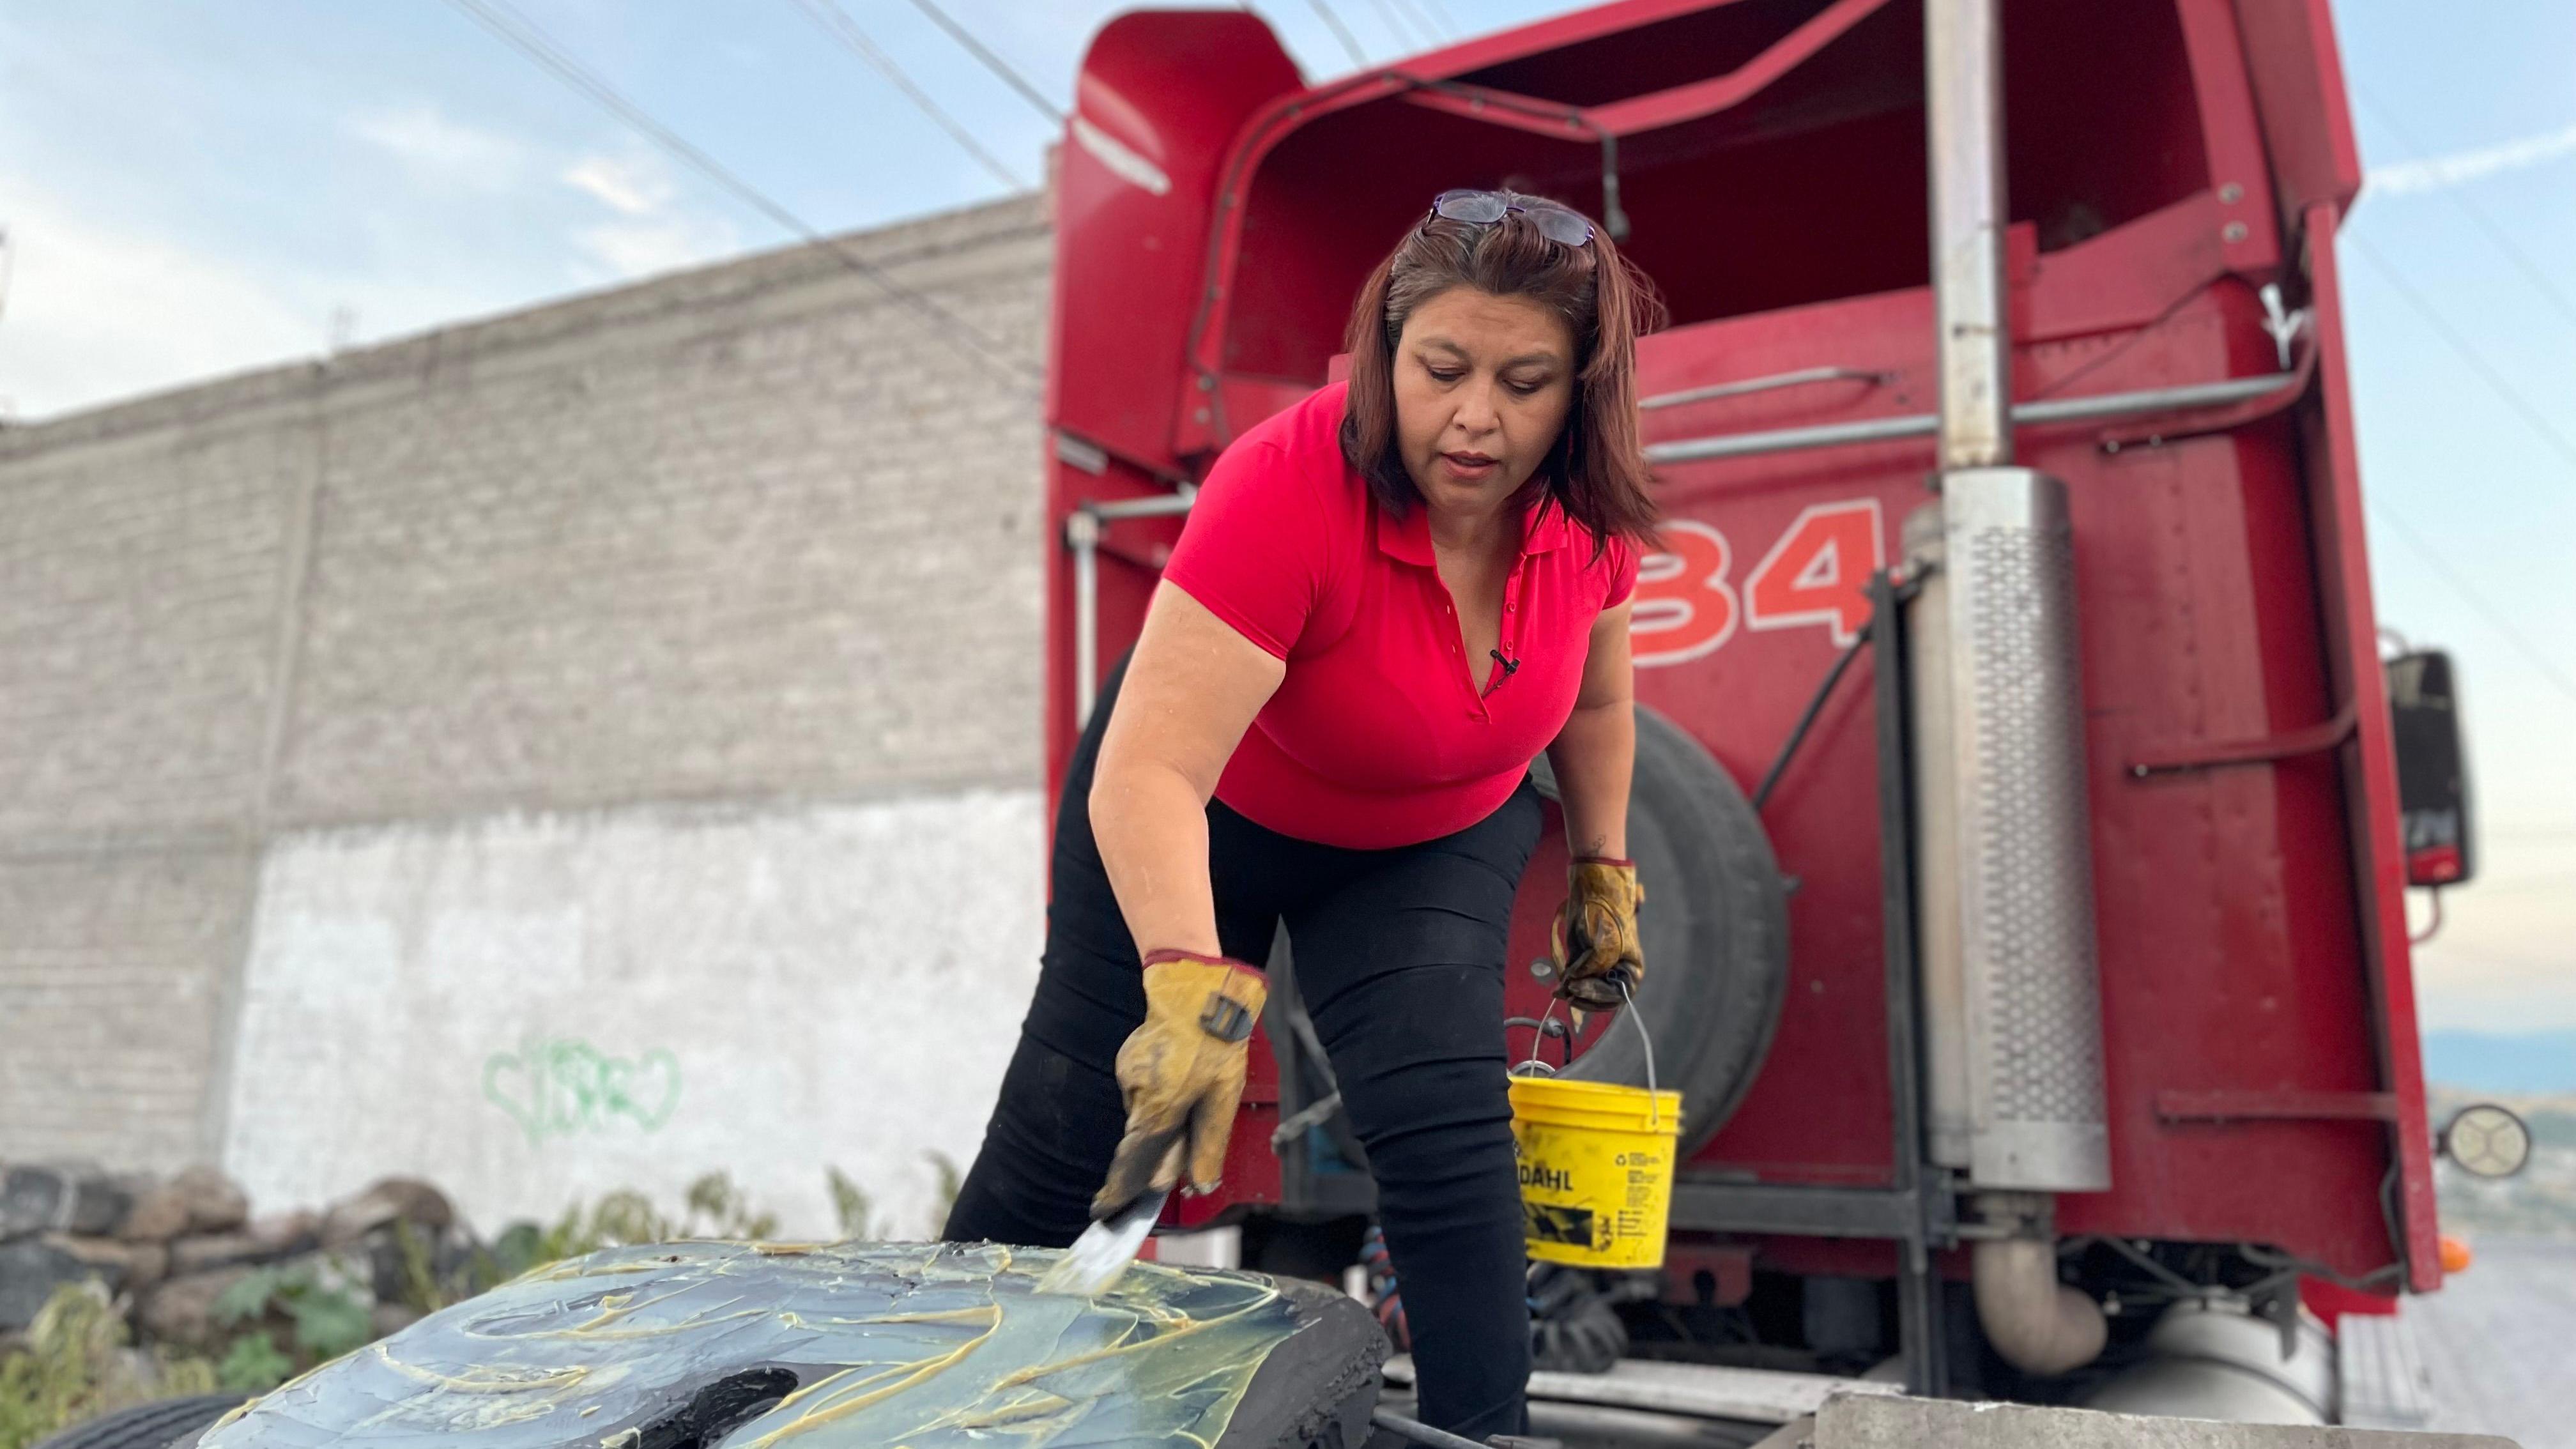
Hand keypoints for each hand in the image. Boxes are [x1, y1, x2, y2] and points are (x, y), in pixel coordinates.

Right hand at [1094, 951, 1267, 1219]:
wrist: (1196, 990)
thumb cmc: (1214, 1046)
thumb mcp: (1223, 1100)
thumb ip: (1208, 1146)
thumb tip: (1200, 1187)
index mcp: (1158, 1110)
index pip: (1132, 1163)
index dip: (1118, 1191)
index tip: (1103, 1211)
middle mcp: (1135, 1096)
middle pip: (1142, 1139)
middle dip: (1156, 1151)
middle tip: (1173, 1149)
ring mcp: (1127, 1075)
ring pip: (1144, 1113)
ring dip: (1164, 1115)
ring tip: (1193, 1089)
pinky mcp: (1127, 1060)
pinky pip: (1142, 1089)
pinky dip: (1159, 1092)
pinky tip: (1180, 1071)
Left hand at [1551, 857, 1642, 1011]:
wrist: (1594, 884)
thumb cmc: (1605, 910)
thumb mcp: (1603, 939)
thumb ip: (1593, 964)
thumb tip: (1574, 980)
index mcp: (1632, 966)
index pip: (1618, 994)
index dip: (1597, 995)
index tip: (1576, 989)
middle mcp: (1618, 969)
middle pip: (1604, 996)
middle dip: (1584, 997)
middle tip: (1566, 993)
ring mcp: (1603, 965)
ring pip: (1590, 989)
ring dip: (1575, 993)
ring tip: (1559, 990)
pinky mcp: (1587, 959)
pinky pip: (1581, 979)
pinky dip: (1571, 983)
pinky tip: (1560, 984)